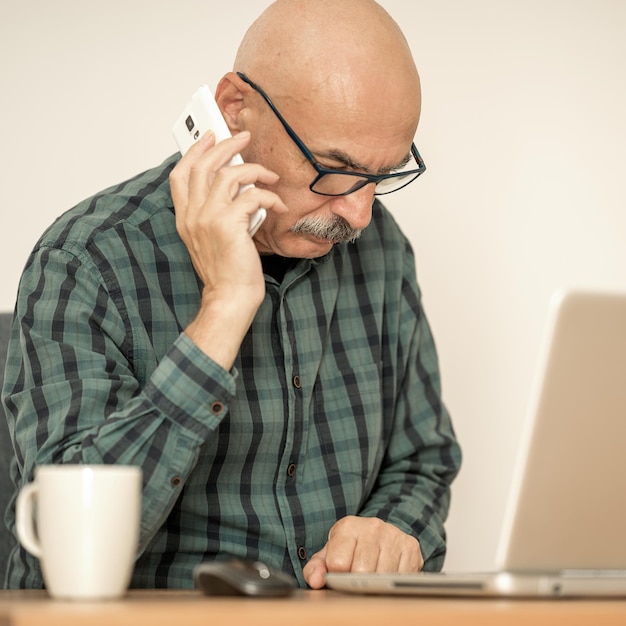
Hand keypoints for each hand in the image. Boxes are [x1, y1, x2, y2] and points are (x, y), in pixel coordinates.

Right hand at [169, 130, 287, 368]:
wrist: (230, 298)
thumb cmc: (226, 271)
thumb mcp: (211, 239)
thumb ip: (214, 213)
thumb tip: (234, 187)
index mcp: (185, 217)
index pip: (180, 173)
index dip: (195, 151)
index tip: (211, 137)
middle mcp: (192, 215)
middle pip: (203, 165)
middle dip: (226, 145)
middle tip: (244, 138)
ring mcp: (208, 219)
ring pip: (228, 175)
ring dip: (254, 169)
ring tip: (270, 176)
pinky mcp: (228, 225)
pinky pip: (252, 195)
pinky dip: (268, 195)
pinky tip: (277, 204)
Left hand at [303, 516, 423, 589]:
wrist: (379, 534)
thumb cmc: (351, 549)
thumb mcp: (329, 554)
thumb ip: (315, 568)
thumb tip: (316, 581)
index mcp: (348, 526)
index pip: (338, 563)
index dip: (337, 576)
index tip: (340, 573)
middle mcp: (372, 527)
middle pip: (362, 572)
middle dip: (358, 581)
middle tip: (358, 578)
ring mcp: (393, 535)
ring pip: (383, 576)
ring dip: (377, 583)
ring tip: (373, 577)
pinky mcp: (411, 546)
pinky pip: (402, 577)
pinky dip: (394, 582)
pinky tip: (388, 575)